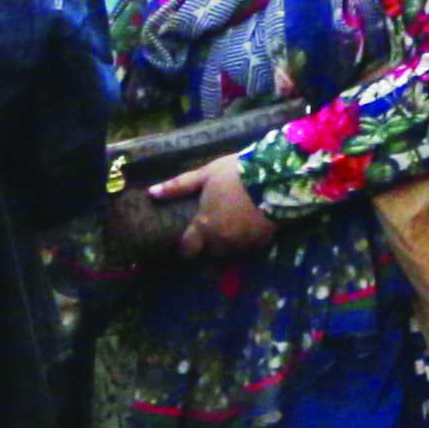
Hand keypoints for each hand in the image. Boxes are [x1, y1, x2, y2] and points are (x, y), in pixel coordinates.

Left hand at [148, 160, 277, 257]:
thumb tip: (151, 193)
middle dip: (209, 247)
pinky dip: (248, 243)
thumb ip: (179, 186)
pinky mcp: (264, 241)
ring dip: (228, 247)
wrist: (277, 176)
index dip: (186, 247)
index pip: (188, 249)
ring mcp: (243, 243)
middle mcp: (221, 241)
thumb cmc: (236, 174)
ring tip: (231, 234)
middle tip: (211, 235)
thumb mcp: (206, 174)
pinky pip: (251, 249)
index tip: (187, 243)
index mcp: (204, 226)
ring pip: (230, 254)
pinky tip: (251, 232)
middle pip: (210, 254)